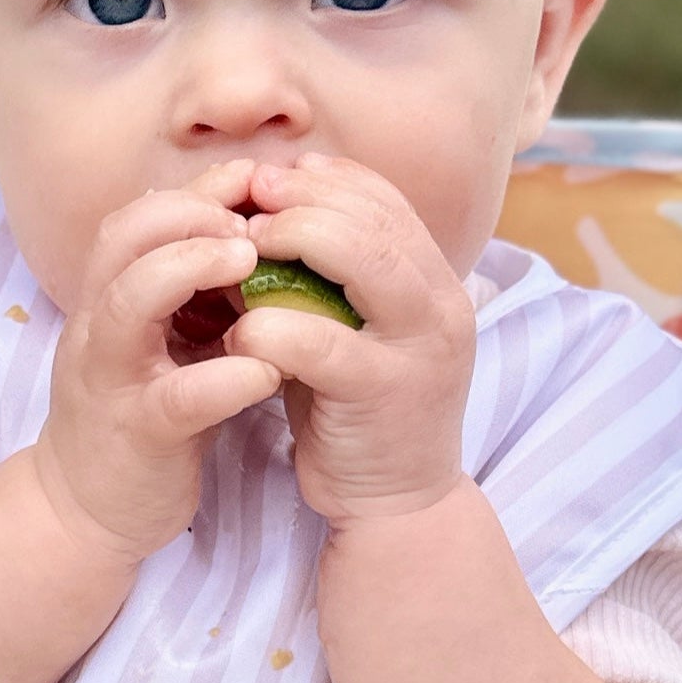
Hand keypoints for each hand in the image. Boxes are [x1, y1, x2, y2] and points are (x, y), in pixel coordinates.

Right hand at [36, 175, 280, 561]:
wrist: (85, 515)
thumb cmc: (137, 421)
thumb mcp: (159, 345)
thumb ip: (191, 297)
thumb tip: (252, 234)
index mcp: (107, 303)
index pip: (134, 219)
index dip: (193, 190)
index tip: (252, 183)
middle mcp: (98, 330)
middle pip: (121, 239)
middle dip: (188, 212)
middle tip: (252, 218)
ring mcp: (111, 381)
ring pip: (130, 301)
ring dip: (190, 267)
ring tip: (251, 261)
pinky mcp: (138, 436)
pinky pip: (176, 397)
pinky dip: (225, 377)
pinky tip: (270, 368)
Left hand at [220, 154, 475, 523]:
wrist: (396, 509)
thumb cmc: (357, 415)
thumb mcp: (352, 333)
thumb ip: (330, 280)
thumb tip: (272, 211)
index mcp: (438, 285)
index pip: (389, 203)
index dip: (329, 179)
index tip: (274, 174)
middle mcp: (443, 308)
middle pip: (377, 220)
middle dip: (306, 197)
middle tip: (248, 194)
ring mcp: (422, 350)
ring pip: (365, 260)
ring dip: (295, 240)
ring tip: (240, 246)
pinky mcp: (385, 394)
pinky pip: (324, 342)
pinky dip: (273, 325)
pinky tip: (237, 327)